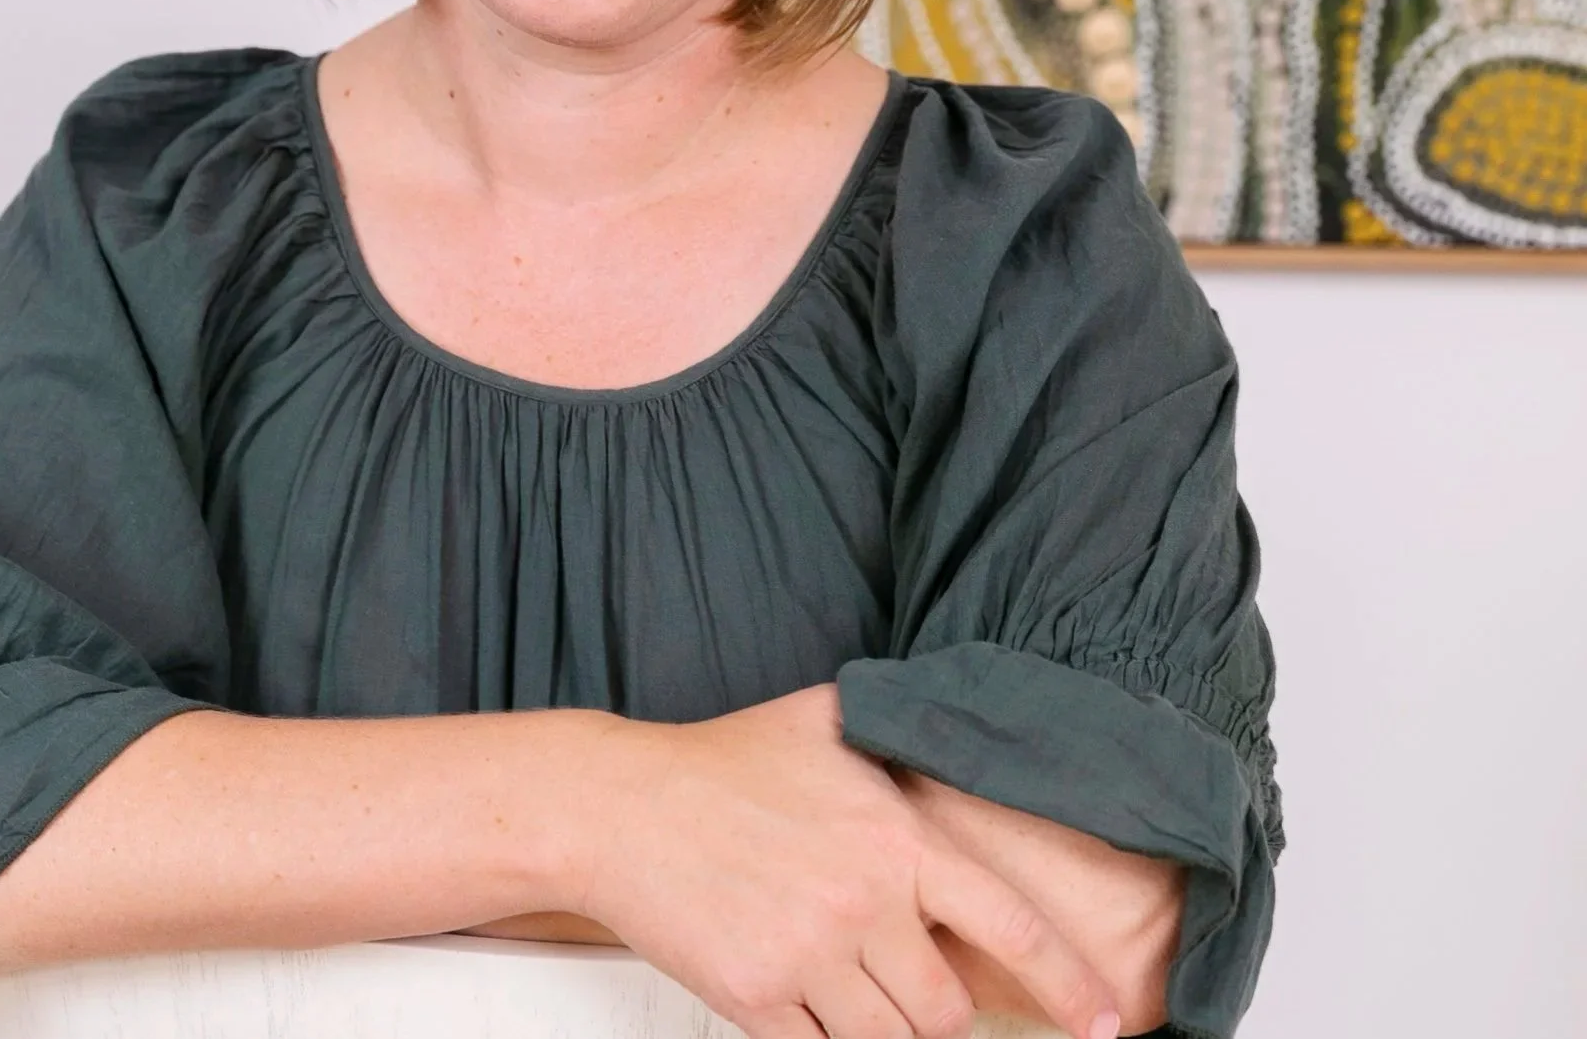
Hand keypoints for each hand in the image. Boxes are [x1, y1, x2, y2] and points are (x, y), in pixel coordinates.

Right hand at [571, 684, 1121, 1038]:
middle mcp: (862, 901)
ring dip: (877, 1025)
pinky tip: (800, 1000)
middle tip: (900, 973)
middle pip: (947, 1010)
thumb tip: (957, 722)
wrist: (622, 805)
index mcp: (893, 836)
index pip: (1008, 924)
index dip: (1068, 983)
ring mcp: (808, 955)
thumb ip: (897, 727)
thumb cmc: (721, 760)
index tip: (1105, 1022)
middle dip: (936, 1005)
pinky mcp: (756, 999)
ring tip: (841, 976)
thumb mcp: (824, 720)